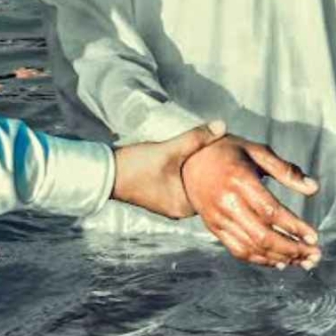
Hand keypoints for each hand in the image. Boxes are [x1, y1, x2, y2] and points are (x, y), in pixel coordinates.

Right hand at [110, 120, 224, 218]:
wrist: (104, 172)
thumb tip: (222, 126)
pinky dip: (187, 171)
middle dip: (213, 171)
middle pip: (205, 189)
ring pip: (193, 184)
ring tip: (210, 150)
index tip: (231, 157)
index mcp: (184, 207)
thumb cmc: (136, 166)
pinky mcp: (160, 193)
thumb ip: (196, 138)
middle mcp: (178, 209)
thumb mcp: (170, 150)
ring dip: (198, 170)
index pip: (215, 194)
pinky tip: (191, 156)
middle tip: (224, 150)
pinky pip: (182, 182)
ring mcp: (169, 202)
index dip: (223, 175)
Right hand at [180, 133, 321, 268]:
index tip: (314, 236)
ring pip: (251, 248)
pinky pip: (238, 250)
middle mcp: (227, 203)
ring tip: (303, 261)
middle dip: (292, 249)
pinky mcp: (214, 228)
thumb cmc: (229, 152)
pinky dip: (260, 260)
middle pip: (262, 236)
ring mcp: (218, 218)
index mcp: (240, 180)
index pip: (271, 211)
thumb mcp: (258, 152)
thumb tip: (314, 188)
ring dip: (280, 258)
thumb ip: (286, 170)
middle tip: (314, 254)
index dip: (294, 227)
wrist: (190, 160)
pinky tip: (279, 262)